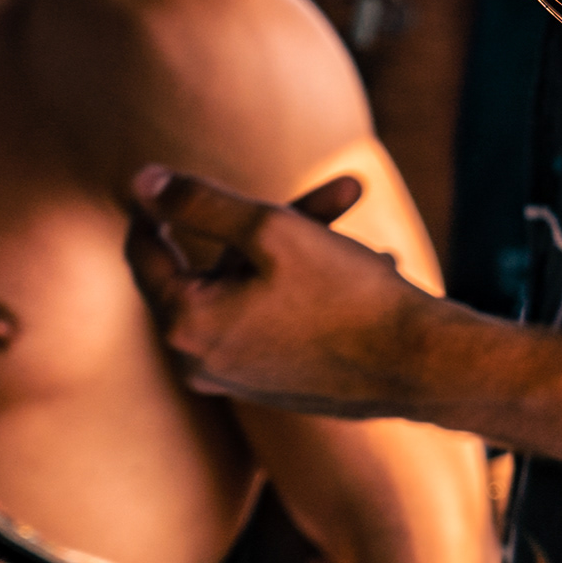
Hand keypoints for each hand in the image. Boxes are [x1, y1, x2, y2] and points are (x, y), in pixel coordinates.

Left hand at [125, 165, 435, 420]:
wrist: (420, 367)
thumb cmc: (347, 297)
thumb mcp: (271, 230)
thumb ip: (198, 201)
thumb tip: (142, 181)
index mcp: (186, 324)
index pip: (145, 251)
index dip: (160, 205)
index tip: (183, 175)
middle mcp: (201, 362)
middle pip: (216, 268)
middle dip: (270, 225)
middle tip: (337, 194)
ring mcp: (238, 379)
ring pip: (252, 291)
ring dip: (301, 253)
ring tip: (366, 235)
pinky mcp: (274, 387)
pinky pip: (275, 321)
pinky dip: (308, 291)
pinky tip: (369, 268)